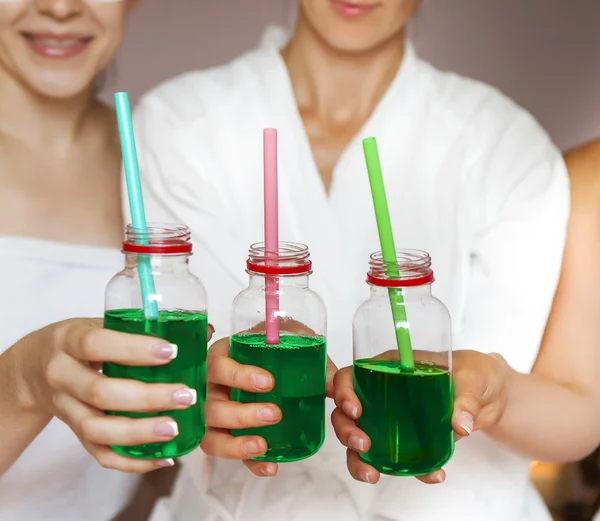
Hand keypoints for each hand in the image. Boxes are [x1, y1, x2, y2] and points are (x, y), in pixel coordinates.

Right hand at [14, 318, 213, 472]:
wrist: (33, 368)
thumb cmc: (79, 342)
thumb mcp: (101, 325)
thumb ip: (144, 330)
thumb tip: (203, 331)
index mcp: (69, 340)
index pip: (96, 344)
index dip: (134, 349)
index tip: (171, 352)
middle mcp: (61, 375)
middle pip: (101, 393)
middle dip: (148, 397)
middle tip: (186, 395)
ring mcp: (65, 408)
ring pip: (97, 429)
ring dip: (139, 432)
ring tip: (175, 429)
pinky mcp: (74, 433)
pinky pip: (99, 454)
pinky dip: (132, 460)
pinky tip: (163, 457)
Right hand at [202, 328, 336, 476]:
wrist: (277, 359)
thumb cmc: (278, 348)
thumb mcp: (295, 344)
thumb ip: (314, 362)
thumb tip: (336, 388)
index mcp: (223, 356)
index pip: (218, 365)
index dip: (238, 375)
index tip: (268, 382)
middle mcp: (213, 387)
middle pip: (211, 406)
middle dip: (241, 413)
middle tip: (274, 414)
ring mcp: (217, 415)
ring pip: (212, 436)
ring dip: (235, 444)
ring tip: (263, 445)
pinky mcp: (228, 436)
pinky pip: (230, 455)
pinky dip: (249, 463)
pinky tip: (270, 466)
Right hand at [331, 350, 507, 483]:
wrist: (493, 395)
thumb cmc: (475, 372)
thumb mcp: (472, 377)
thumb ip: (465, 399)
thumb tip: (460, 425)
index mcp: (390, 368)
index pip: (352, 376)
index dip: (344, 391)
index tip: (355, 410)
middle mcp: (383, 393)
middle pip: (347, 411)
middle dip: (347, 431)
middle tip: (363, 446)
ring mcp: (392, 419)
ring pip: (361, 438)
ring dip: (359, 459)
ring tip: (373, 475)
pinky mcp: (407, 440)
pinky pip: (395, 458)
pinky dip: (408, 472)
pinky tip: (431, 476)